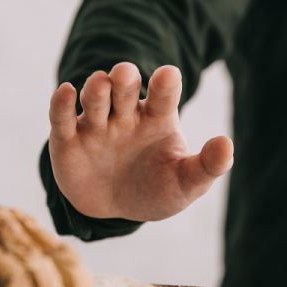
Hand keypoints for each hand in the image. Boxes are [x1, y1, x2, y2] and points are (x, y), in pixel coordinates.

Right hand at [48, 62, 232, 220]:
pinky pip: (61, 117)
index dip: (164, 83)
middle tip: (124, 75)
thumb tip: (226, 144)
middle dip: (123, 78)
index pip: (162, 94)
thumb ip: (206, 166)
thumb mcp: (185, 185)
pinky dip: (61, 104)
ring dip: (96, 89)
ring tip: (100, 86)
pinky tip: (65, 91)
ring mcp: (96, 125)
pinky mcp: (68, 140)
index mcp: (156, 118)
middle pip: (124, 88)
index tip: (167, 76)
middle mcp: (125, 115)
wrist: (116, 210)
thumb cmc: (156, 190)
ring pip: (94, 98)